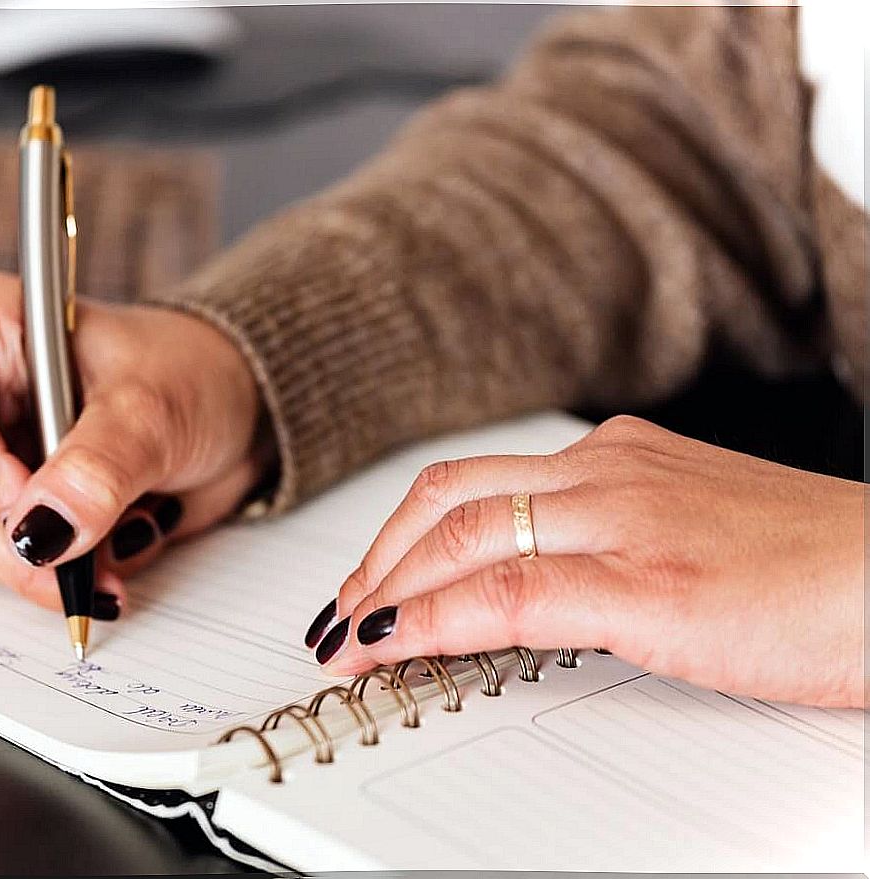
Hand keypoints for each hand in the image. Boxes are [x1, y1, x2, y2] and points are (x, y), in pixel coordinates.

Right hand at [0, 269, 269, 614]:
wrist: (239, 410)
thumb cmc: (194, 374)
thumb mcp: (152, 412)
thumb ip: (97, 469)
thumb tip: (42, 533)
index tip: (39, 505)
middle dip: (20, 539)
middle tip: (82, 562)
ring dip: (45, 566)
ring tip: (117, 548)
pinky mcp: (19, 502)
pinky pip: (10, 561)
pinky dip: (63, 575)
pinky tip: (113, 555)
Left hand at [309, 416, 863, 707]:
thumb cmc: (814, 568)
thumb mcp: (690, 536)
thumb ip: (612, 546)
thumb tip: (540, 588)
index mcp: (619, 458)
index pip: (475, 484)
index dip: (403, 535)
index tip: (371, 580)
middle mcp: (608, 472)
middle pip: (446, 500)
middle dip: (375, 560)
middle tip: (338, 611)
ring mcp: (622, 520)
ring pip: (459, 538)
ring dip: (384, 590)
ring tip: (346, 638)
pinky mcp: (644, 582)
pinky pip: (504, 593)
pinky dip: (431, 618)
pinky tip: (392, 645)